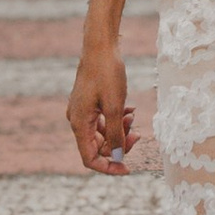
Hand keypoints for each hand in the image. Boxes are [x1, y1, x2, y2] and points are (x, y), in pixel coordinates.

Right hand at [69, 46, 136, 171]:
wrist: (101, 46)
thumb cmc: (107, 74)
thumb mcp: (115, 107)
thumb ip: (115, 134)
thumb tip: (116, 157)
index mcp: (79, 124)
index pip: (89, 158)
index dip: (108, 167)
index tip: (128, 168)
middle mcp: (77, 120)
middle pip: (97, 146)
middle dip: (118, 144)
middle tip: (137, 135)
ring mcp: (82, 111)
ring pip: (102, 132)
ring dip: (120, 130)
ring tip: (133, 116)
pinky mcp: (89, 103)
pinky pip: (103, 120)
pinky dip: (117, 119)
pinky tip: (129, 110)